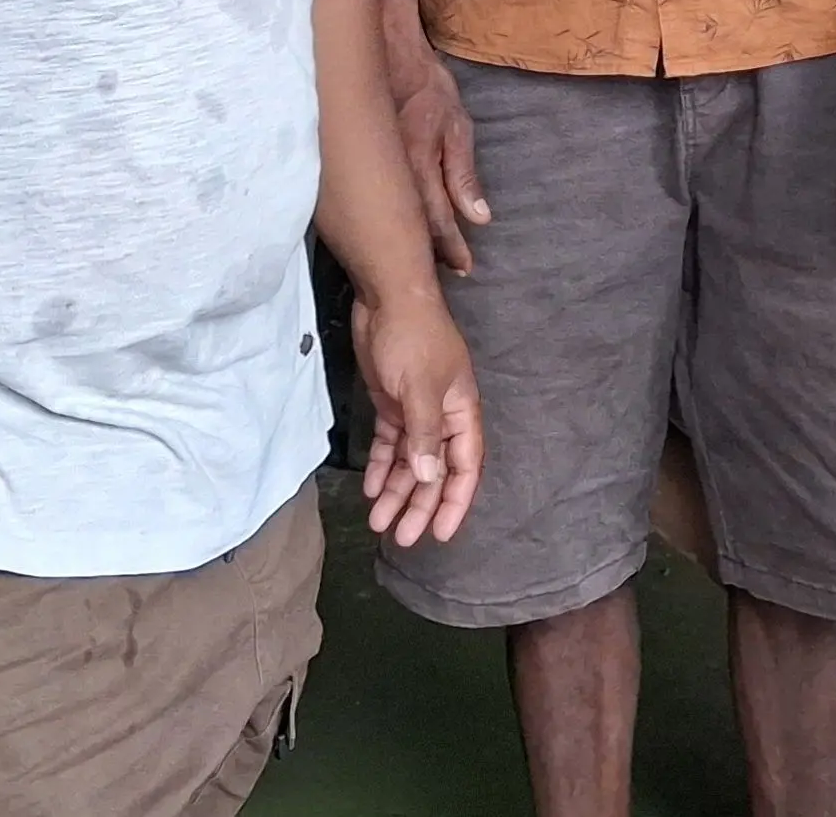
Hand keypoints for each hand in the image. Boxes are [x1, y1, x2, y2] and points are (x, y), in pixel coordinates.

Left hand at [350, 278, 485, 548]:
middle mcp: (442, 416)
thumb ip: (426, 435)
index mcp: (461, 411)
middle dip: (420, 505)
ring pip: (410, 462)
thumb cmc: (413, 338)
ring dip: (396, 491)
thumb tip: (431, 478)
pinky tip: (370, 489)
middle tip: (401, 538)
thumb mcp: (421, 388)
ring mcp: (416, 410)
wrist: (386, 297)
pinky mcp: (392, 403)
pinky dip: (382, 467)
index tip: (443, 533)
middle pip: (435, 471)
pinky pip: (390, 445)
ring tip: (378, 522)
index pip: (465, 466)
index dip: (456, 501)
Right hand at [382, 14, 488, 273]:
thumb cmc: (425, 86)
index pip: (436, 218)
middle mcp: (389, 171)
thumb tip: (479, 217)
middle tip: (442, 274)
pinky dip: (379, 216)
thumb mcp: (456, 124)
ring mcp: (364, 168)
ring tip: (416, 261)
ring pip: (385, 216)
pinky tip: (384, 231)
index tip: (464, 267)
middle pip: (408, 226)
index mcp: (418, 163)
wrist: (381, 49)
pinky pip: (365, 197)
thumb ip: (464, 173)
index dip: (451, 247)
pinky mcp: (346, 164)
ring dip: (401, 239)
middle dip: (426, 253)